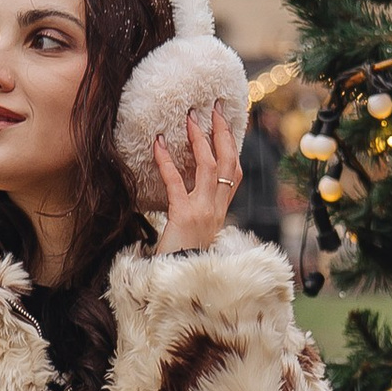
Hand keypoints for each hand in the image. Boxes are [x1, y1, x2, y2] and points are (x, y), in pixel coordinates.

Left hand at [151, 103, 241, 253]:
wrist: (181, 282)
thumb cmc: (182, 258)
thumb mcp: (196, 232)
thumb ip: (197, 211)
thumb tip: (186, 187)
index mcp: (221, 210)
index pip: (234, 172)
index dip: (233, 145)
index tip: (228, 122)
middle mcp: (217, 208)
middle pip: (228, 162)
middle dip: (223, 132)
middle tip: (215, 107)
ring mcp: (203, 211)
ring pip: (209, 167)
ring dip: (200, 139)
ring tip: (190, 117)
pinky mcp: (184, 216)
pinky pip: (176, 183)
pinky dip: (167, 161)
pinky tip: (157, 144)